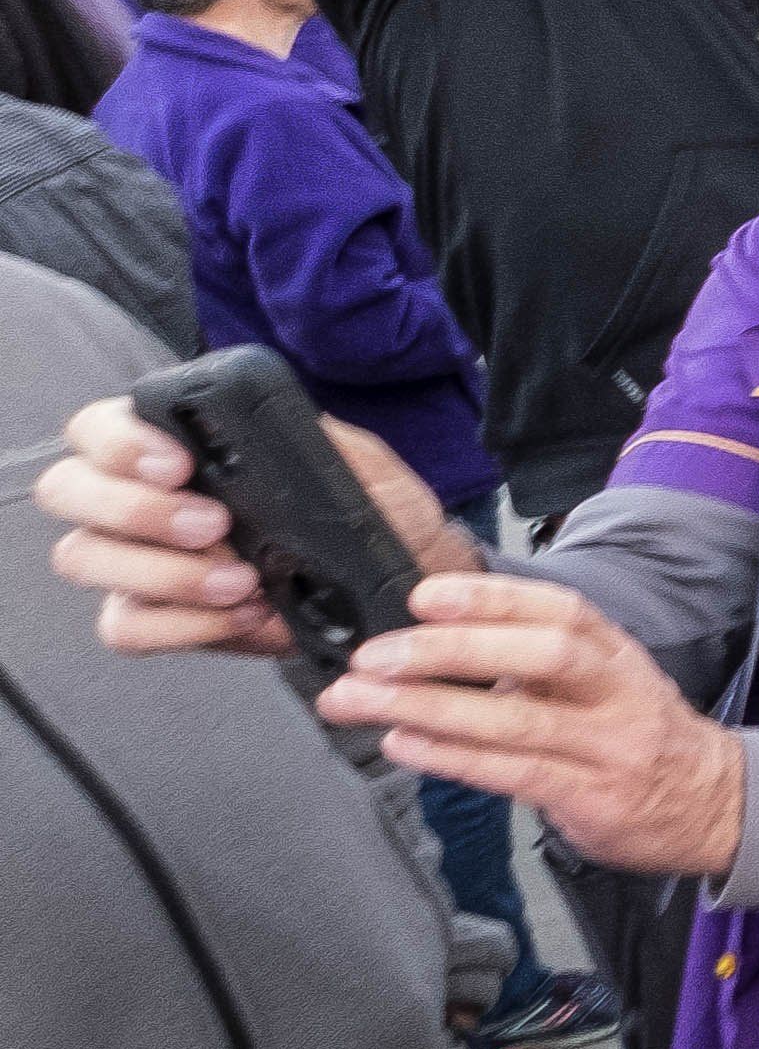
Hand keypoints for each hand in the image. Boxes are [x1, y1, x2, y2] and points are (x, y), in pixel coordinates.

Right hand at [40, 395, 479, 656]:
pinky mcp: (151, 617)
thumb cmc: (372, 512)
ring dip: (163, 571)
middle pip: (67, 489)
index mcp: (170, 443)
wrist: (401, 583)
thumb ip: (317, 438)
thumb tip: (283, 423)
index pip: (99, 427)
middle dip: (135, 508)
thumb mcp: (361, 464)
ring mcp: (132, 560)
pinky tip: (242, 614)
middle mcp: (134, 497)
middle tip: (214, 526)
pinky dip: (183, 624)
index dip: (120, 442)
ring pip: (85, 557)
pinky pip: (124, 624)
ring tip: (242, 579)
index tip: (179, 464)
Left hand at [308, 571, 751, 877]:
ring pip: (516, 721)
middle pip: (542, 656)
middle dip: (451, 650)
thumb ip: (534, 662)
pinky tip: (405, 744)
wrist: (717, 804)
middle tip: (376, 656)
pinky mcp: (593, 798)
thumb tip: (432, 641)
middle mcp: (618, 694)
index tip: (424, 596)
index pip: (559, 611)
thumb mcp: (604, 682)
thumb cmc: (640, 736)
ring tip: (360, 700)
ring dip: (428, 707)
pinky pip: (514, 774)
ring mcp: (608, 748)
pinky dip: (451, 757)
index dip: (491, 599)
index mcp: (616, 655)